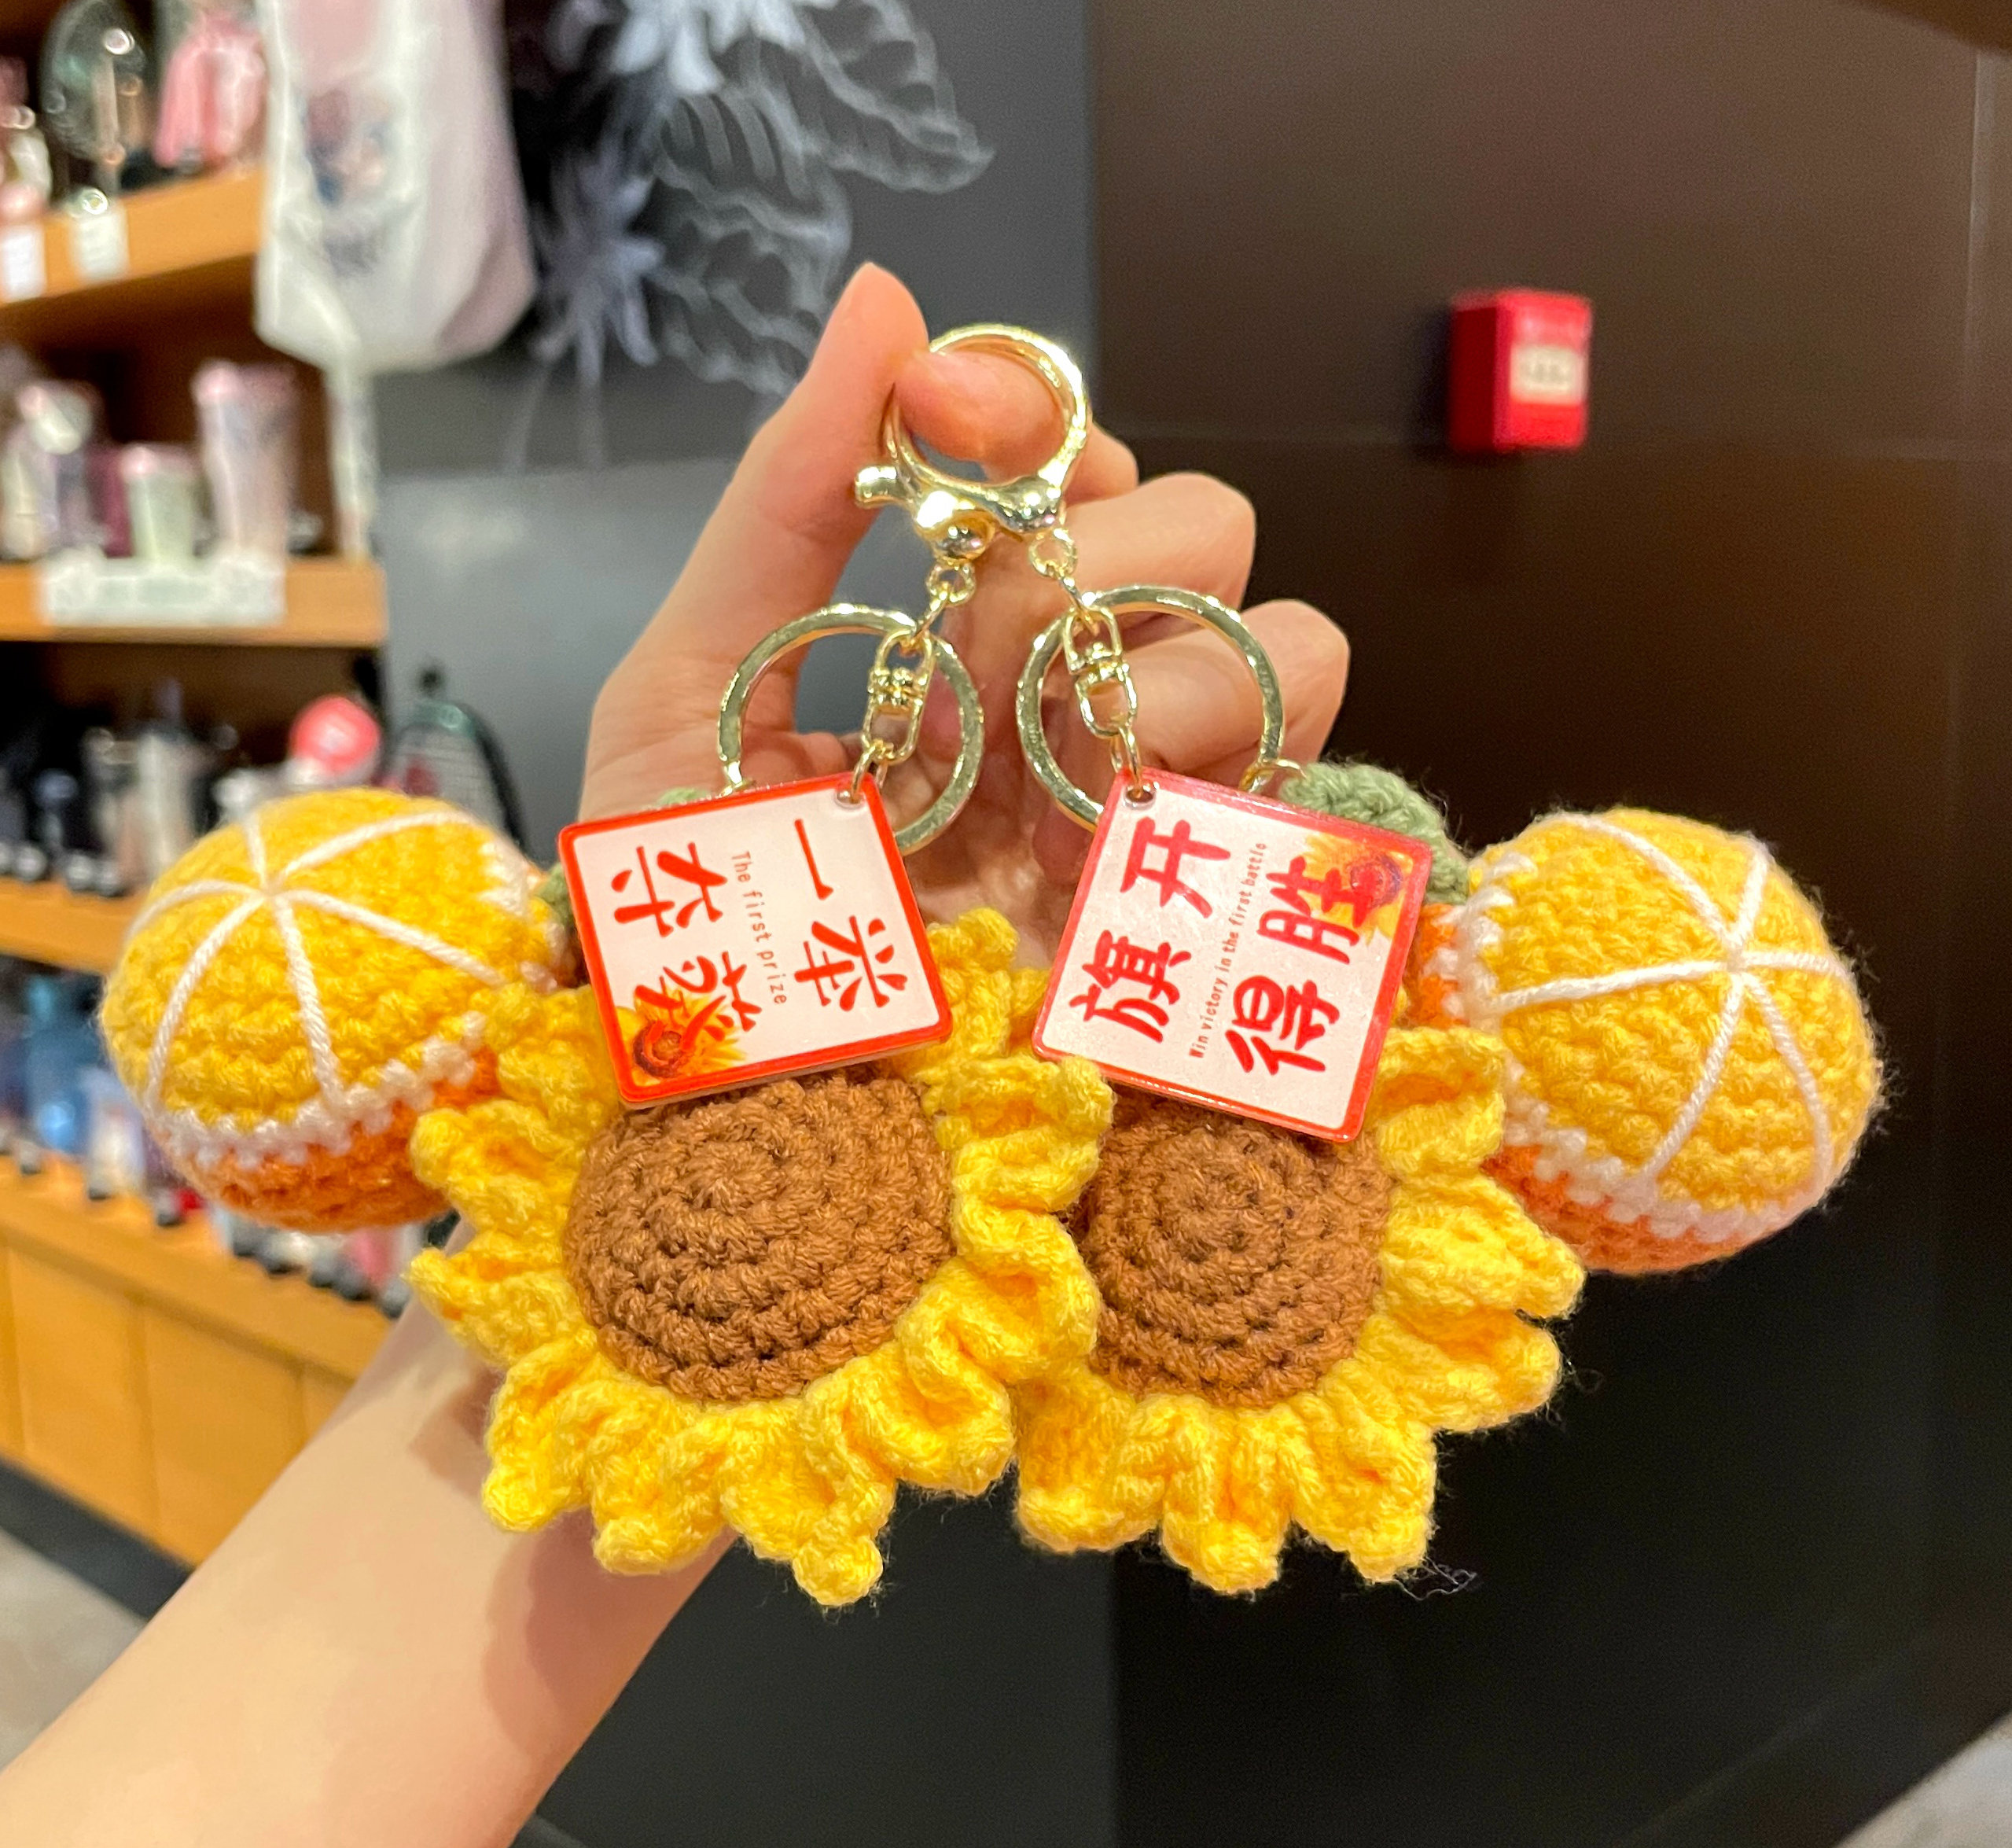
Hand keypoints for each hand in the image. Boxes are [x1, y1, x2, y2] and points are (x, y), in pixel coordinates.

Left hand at [582, 265, 1349, 962]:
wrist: (715, 1095)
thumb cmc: (686, 903)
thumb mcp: (693, 685)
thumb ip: (785, 500)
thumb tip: (889, 296)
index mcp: (969, 647)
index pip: (1074, 470)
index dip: (1035, 409)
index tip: (939, 411)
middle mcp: (1082, 707)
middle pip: (1207, 523)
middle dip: (1091, 558)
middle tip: (964, 662)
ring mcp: (1150, 807)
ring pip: (1287, 640)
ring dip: (1163, 669)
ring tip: (1036, 763)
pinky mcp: (1195, 916)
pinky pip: (1296, 787)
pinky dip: (1204, 780)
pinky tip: (1087, 831)